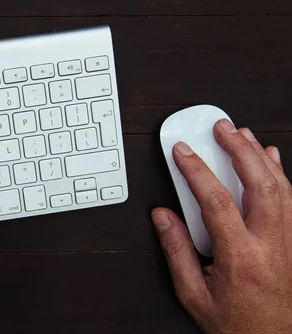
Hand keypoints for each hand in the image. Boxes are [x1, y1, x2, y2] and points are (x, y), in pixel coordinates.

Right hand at [152, 119, 291, 332]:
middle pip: (259, 184)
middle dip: (238, 149)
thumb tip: (162, 216)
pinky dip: (281, 174)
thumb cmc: (236, 323)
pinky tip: (271, 159)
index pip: (216, 201)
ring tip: (243, 134)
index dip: (196, 170)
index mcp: (241, 258)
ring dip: (260, 156)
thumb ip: (176, 251)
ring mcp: (290, 242)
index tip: (183, 151)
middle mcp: (271, 245)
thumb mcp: (193, 294)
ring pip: (281, 187)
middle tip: (222, 128)